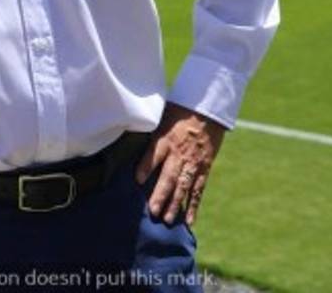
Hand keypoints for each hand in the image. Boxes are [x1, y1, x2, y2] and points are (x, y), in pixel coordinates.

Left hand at [134, 102, 226, 226]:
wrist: (206, 111)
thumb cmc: (177, 112)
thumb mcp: (158, 118)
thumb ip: (145, 132)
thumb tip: (126, 137)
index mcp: (166, 139)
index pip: (154, 154)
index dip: (146, 167)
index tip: (137, 180)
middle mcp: (179, 153)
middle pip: (170, 176)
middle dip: (161, 195)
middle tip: (153, 211)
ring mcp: (193, 163)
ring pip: (184, 186)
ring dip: (175, 204)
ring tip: (168, 220)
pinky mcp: (204, 169)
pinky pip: (199, 189)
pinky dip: (194, 205)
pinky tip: (189, 220)